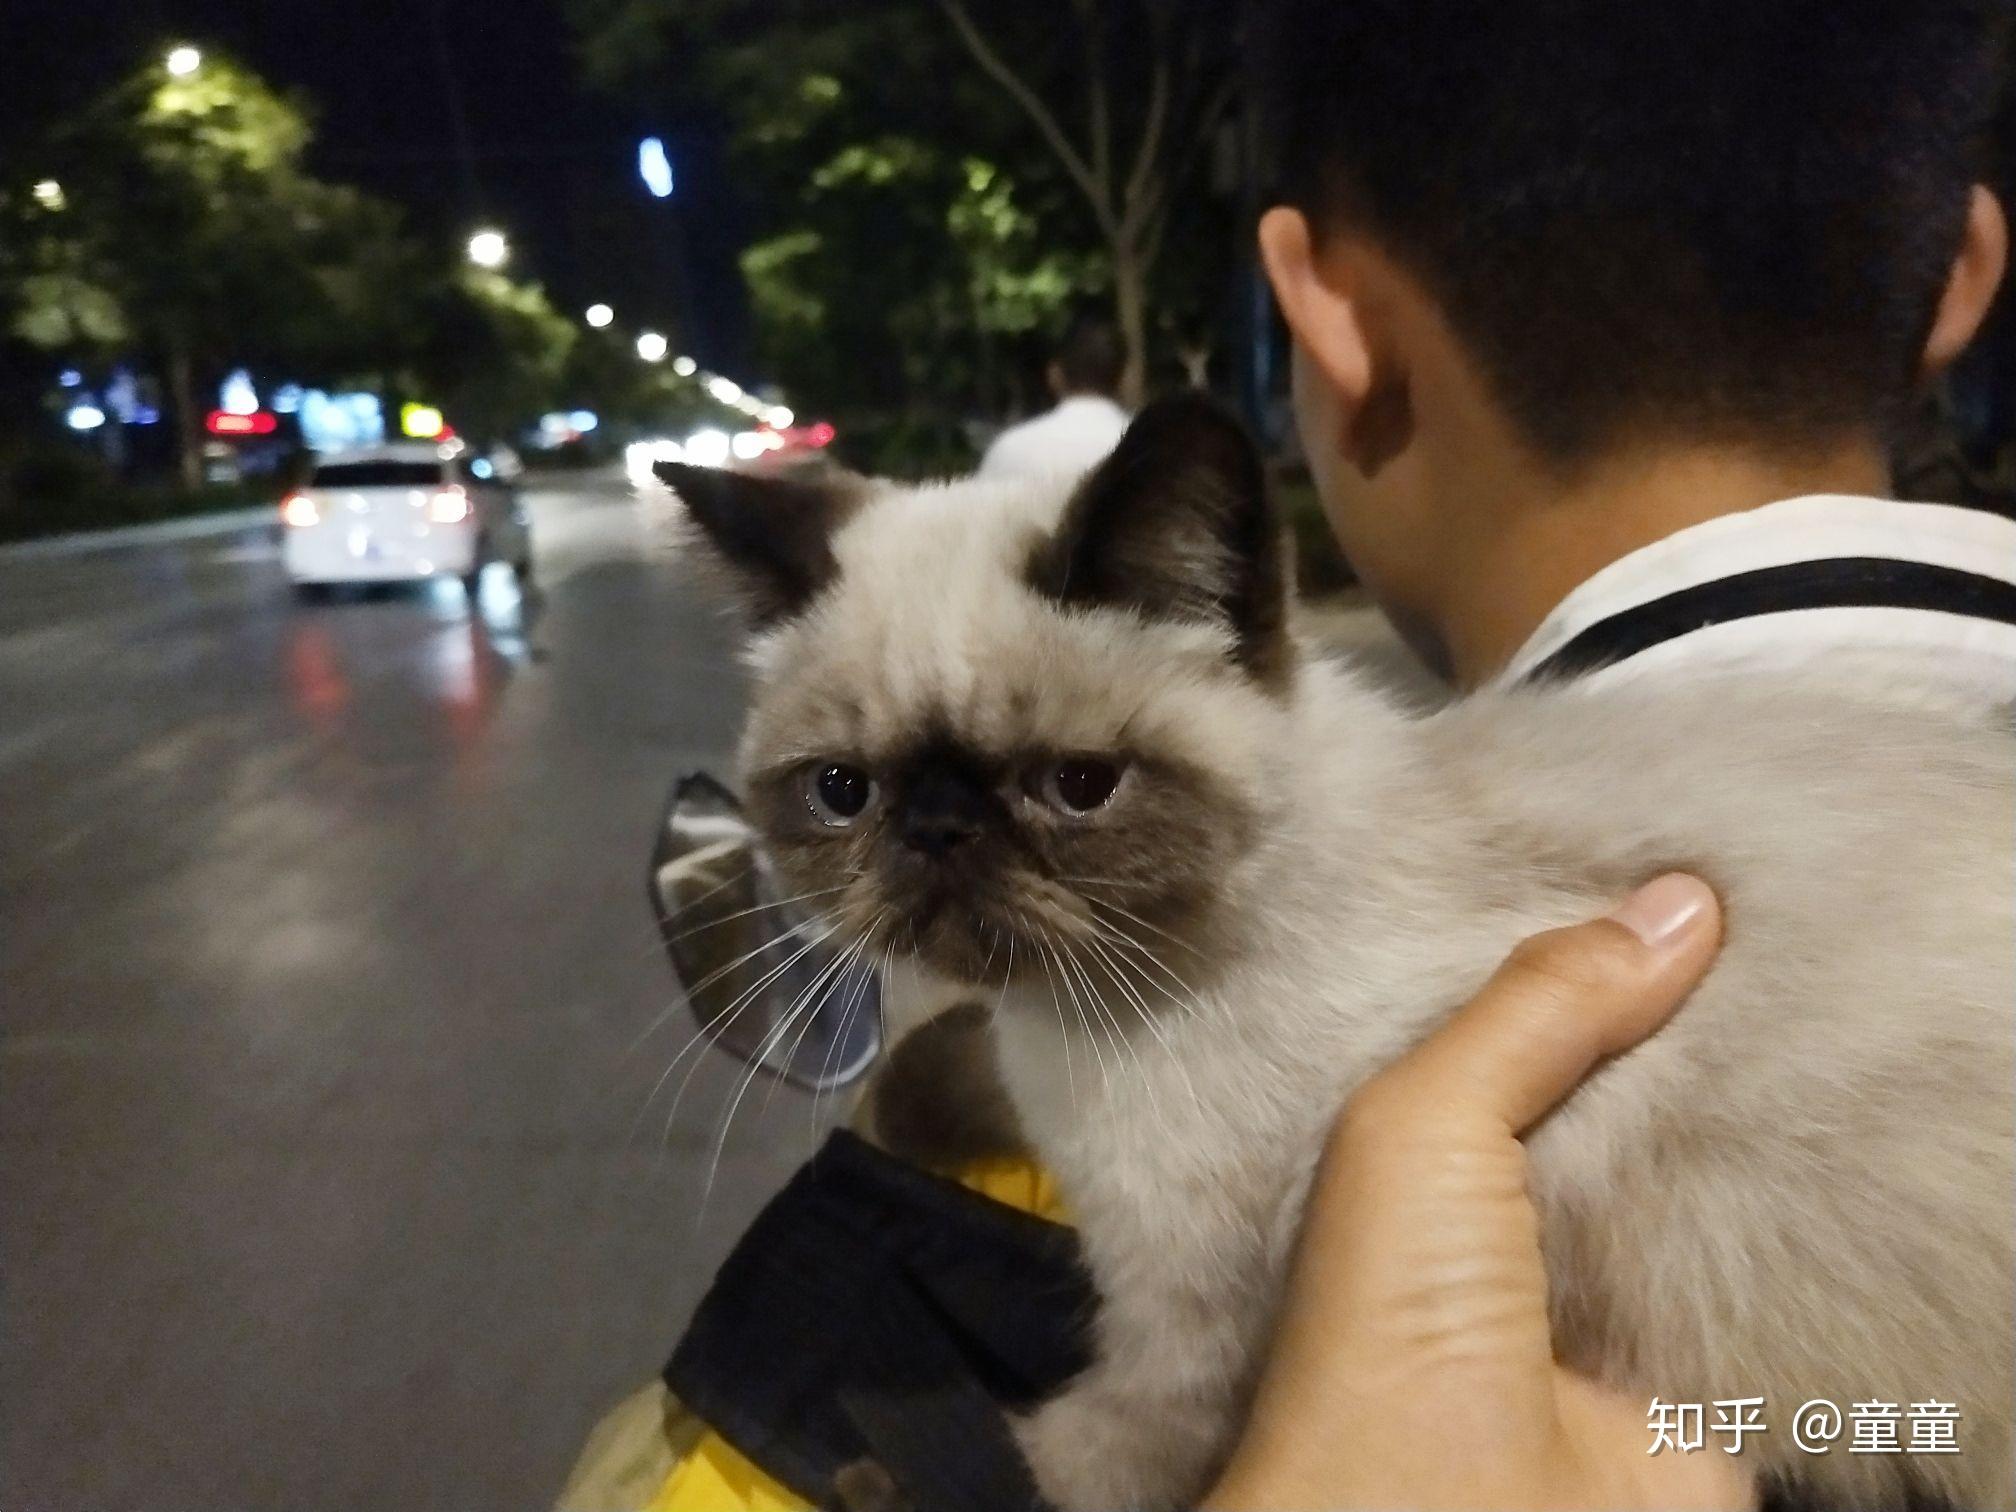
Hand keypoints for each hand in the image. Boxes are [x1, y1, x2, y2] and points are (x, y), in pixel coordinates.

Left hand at [1202, 874, 1751, 1511]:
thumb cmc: (1386, 1325)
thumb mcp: (1424, 1121)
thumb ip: (1536, 1007)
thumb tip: (1675, 904)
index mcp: (1421, 1147)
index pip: (1510, 1020)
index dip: (1578, 950)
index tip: (1661, 866)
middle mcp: (1510, 1207)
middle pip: (1615, 1083)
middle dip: (1676, 1015)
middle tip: (1757, 909)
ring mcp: (1604, 1281)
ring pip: (1698, 1161)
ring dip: (1749, 1101)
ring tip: (1813, 988)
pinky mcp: (1696, 1355)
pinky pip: (1770, 1258)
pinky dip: (1805, 1203)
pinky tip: (1840, 1125)